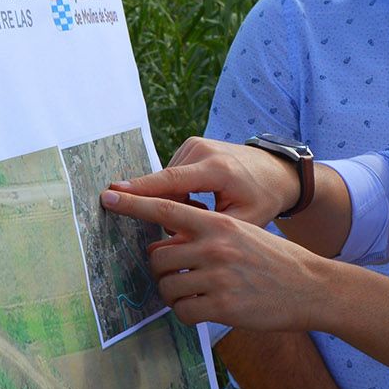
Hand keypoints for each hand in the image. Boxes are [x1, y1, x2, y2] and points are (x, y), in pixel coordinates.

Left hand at [102, 188, 327, 329]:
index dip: (133, 204)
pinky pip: (182, 311)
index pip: (165, 209)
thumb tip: (165, 246)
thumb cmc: (273, 259)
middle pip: (158, 257)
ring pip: (167, 287)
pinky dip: (187, 313)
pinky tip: (205, 309)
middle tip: (183, 274)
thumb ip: (205, 234)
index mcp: (218, 223)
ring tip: (197, 293)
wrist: (311, 286)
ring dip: (175, 294)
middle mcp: (214, 247)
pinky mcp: (222, 307)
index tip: (107, 197)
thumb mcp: (241, 233)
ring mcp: (217, 277)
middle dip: (164, 269)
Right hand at [107, 136, 299, 228]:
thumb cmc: (263, 199)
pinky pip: (172, 175)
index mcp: (217, 169)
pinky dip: (180, 191)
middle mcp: (202, 150)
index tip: (111, 194)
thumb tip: (168, 244)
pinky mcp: (191, 144)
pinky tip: (202, 197)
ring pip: (166, 182)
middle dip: (170, 209)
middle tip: (195, 220)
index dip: (139, 191)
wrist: (278, 170)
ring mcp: (195, 144)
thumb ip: (207, 232)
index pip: (170, 182)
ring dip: (176, 201)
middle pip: (165, 186)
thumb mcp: (243, 221)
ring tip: (204, 206)